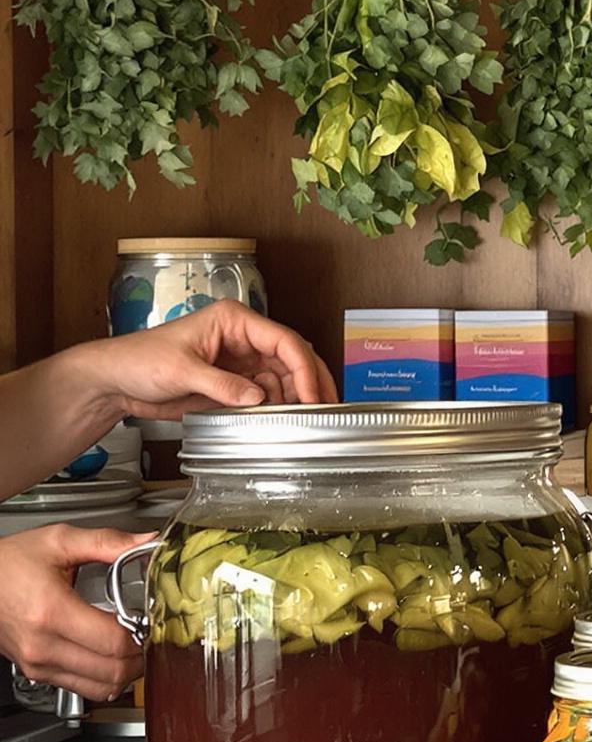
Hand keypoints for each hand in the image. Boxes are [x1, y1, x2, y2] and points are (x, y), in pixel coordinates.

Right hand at [0, 526, 150, 701]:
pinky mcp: (36, 672)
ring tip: (135, 645)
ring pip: (102, 687)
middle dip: (142, 654)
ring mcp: (38, 663)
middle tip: (150, 633)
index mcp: (51, 612)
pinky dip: (107, 678)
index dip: (144, 634)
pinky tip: (113, 657)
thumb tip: (147, 540)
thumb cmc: (8, 563)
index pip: (115, 642)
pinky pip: (84, 688)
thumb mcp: (59, 541)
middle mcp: (42, 645)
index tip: (153, 619)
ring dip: (128, 671)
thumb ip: (107, 542)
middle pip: (113, 670)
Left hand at [81, 301, 336, 420]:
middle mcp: (244, 338)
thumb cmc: (139, 360)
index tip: (312, 395)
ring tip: (304, 419)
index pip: (284, 341)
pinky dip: (276, 408)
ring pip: (284, 378)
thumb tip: (258, 399)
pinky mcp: (234, 383)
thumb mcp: (181, 370)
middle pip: (292, 358)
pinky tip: (281, 420)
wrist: (115, 382)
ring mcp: (241, 361)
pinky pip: (266, 394)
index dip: (304, 369)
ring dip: (295, 398)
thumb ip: (222, 385)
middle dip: (311, 382)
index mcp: (234, 321)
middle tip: (327, 408)